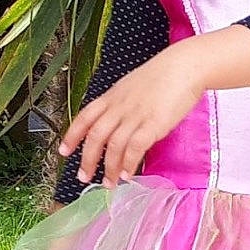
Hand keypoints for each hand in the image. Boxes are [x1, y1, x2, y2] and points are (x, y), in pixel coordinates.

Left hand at [57, 41, 208, 189]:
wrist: (185, 66)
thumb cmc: (164, 75)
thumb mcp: (133, 86)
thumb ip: (122, 104)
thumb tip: (116, 123)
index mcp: (112, 96)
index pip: (85, 117)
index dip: (72, 136)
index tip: (64, 151)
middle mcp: (120, 107)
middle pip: (96, 136)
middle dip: (87, 159)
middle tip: (83, 177)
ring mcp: (136, 115)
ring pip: (114, 145)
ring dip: (109, 168)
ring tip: (109, 183)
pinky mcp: (153, 124)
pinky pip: (135, 147)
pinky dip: (129, 164)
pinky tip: (128, 174)